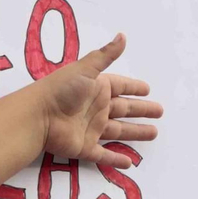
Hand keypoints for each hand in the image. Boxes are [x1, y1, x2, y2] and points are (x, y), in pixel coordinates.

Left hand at [36, 33, 161, 167]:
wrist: (38, 117)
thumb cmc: (61, 90)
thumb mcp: (85, 69)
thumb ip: (105, 55)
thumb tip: (123, 36)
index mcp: (96, 89)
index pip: (120, 87)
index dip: (133, 88)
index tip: (147, 89)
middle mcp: (96, 108)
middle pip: (124, 109)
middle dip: (141, 110)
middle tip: (159, 112)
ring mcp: (90, 129)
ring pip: (119, 132)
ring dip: (136, 132)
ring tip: (154, 133)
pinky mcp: (84, 148)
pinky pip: (103, 155)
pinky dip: (115, 159)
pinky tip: (129, 162)